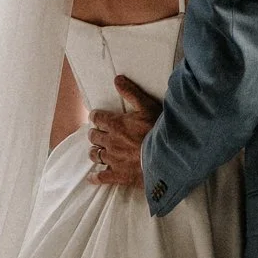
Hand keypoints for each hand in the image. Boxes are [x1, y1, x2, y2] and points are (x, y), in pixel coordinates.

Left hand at [86, 75, 157, 190]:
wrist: (165, 158)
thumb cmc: (158, 131)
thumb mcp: (147, 106)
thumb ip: (131, 93)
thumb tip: (117, 79)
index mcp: (115, 124)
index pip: (97, 118)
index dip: (96, 116)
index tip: (98, 117)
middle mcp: (110, 141)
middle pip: (94, 136)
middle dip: (95, 133)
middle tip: (99, 133)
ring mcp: (112, 159)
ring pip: (95, 154)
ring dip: (95, 151)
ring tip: (98, 150)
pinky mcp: (117, 175)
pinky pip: (100, 177)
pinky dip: (95, 177)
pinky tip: (92, 177)